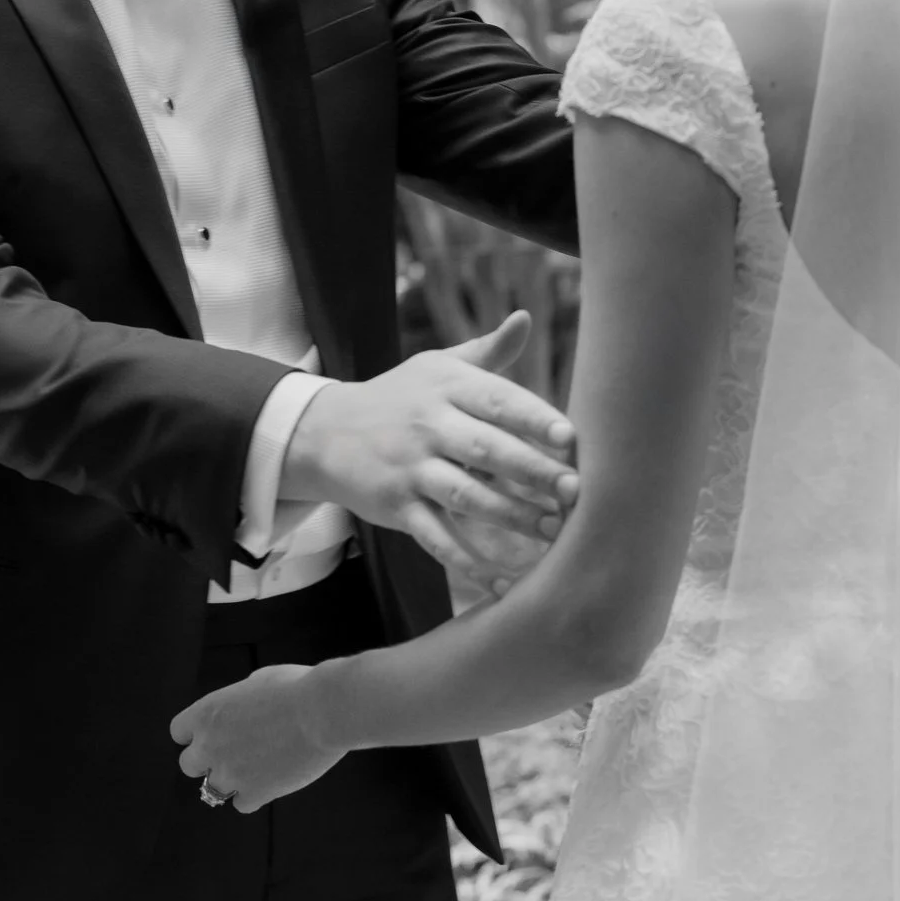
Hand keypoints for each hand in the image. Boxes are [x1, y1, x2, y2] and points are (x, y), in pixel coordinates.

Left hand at [170, 663, 336, 814]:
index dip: (196, 734)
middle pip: (188, 765)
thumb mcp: (259, 680)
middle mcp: (210, 746)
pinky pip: (242, 805)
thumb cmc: (296, 688)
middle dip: (208, 760)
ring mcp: (231, 773)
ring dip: (230, 780)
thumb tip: (243, 707)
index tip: (214, 734)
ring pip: (212, 789)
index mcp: (207, 713)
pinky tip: (270, 783)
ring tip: (254, 770)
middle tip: (233, 754)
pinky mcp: (256, 793)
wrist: (323, 711)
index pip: (178, 732)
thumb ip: (239, 700)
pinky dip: (254, 796)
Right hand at [283, 313, 575, 584]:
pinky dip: (467, 561)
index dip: (534, 419)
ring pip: (465, 495)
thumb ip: (488, 352)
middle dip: (532, 471)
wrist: (325, 432)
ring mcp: (411, 468)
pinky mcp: (397, 507)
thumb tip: (526, 319)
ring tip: (552, 531)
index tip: (570, 438)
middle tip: (574, 491)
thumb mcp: (437, 367)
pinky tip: (502, 581)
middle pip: (486, 449)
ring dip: (510, 516)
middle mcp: (428, 425)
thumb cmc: (400, 396)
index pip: (497, 400)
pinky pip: (436, 537)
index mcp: (447, 387)